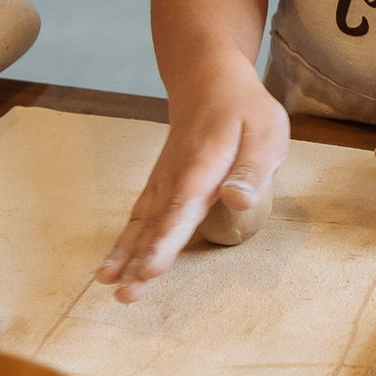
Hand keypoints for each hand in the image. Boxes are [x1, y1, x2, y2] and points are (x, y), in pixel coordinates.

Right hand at [95, 62, 287, 301]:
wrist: (208, 79)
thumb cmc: (243, 110)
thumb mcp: (266, 132)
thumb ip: (252, 169)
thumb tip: (239, 201)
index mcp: (203, 165)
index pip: (182, 209)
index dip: (166, 241)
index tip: (150, 270)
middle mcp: (175, 176)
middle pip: (155, 222)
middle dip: (138, 260)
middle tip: (126, 296)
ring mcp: (163, 180)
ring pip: (140, 221)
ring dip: (124, 255)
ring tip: (108, 286)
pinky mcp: (159, 185)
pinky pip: (138, 216)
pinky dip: (123, 242)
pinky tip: (111, 267)